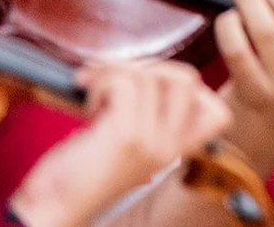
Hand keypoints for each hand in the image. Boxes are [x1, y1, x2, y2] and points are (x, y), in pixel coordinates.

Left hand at [10, 61, 229, 226]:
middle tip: (119, 77)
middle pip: (186, 78)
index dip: (195, 88)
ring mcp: (152, 141)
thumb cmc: (82, 175)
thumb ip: (150, 117)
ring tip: (95, 92)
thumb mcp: (130, 148)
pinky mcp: (126, 137)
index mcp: (176, 151)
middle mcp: (171, 147)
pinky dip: (101, 83)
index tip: (158, 87)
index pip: (218, 115)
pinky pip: (124, 85)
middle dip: (149, 65)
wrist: (55, 209)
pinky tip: (90, 106)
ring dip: (113, 74)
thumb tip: (148, 68)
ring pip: (148, 76)